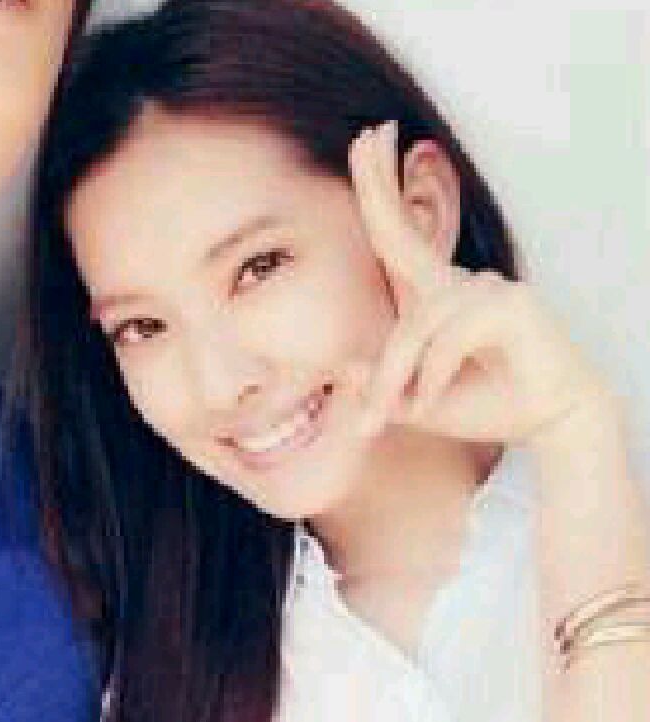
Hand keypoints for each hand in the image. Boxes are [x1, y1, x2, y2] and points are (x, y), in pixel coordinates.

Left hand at [347, 120, 611, 453]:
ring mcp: (485, 288)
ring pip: (416, 323)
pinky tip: (433, 393)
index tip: (366, 143)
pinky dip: (431, 372)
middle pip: (404, 234)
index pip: (398, 238)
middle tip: (366, 134)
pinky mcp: (508, 304)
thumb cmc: (485, 404)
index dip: (380, 193)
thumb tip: (340, 369)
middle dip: (378, 187)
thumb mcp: (416, 400)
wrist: (545, 421)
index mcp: (435, 298)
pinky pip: (446, 337)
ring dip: (397, 370)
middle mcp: (458, 284)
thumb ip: (380, 384)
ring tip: (395, 409)